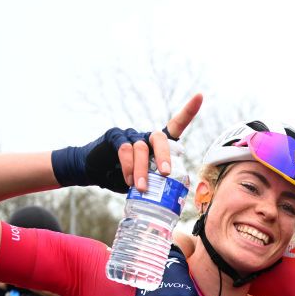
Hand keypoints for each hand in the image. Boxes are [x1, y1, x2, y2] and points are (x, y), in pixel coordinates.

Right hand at [51, 94, 202, 193]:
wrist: (94, 173)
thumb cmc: (124, 178)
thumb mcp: (145, 183)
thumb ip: (157, 184)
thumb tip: (176, 199)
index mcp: (157, 145)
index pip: (175, 125)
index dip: (188, 112)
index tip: (200, 96)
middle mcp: (146, 136)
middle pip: (160, 138)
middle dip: (164, 156)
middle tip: (165, 173)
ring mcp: (130, 135)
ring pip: (141, 148)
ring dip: (142, 169)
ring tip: (140, 187)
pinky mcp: (115, 137)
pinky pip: (124, 150)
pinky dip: (128, 167)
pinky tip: (128, 180)